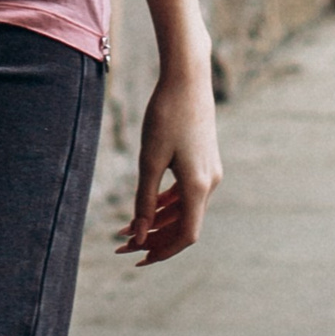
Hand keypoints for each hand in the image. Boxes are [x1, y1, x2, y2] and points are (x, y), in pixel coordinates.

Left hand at [114, 60, 221, 264]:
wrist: (187, 77)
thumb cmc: (166, 114)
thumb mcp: (150, 158)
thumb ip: (144, 199)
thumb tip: (137, 235)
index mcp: (199, 185)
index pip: (185, 235)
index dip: (163, 251)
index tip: (137, 258)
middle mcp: (210, 182)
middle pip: (184, 225)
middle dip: (155, 238)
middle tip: (124, 245)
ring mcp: (210, 171)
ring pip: (185, 209)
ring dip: (158, 221)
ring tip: (127, 227)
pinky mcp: (204, 159)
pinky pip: (186, 191)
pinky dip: (167, 202)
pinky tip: (147, 204)